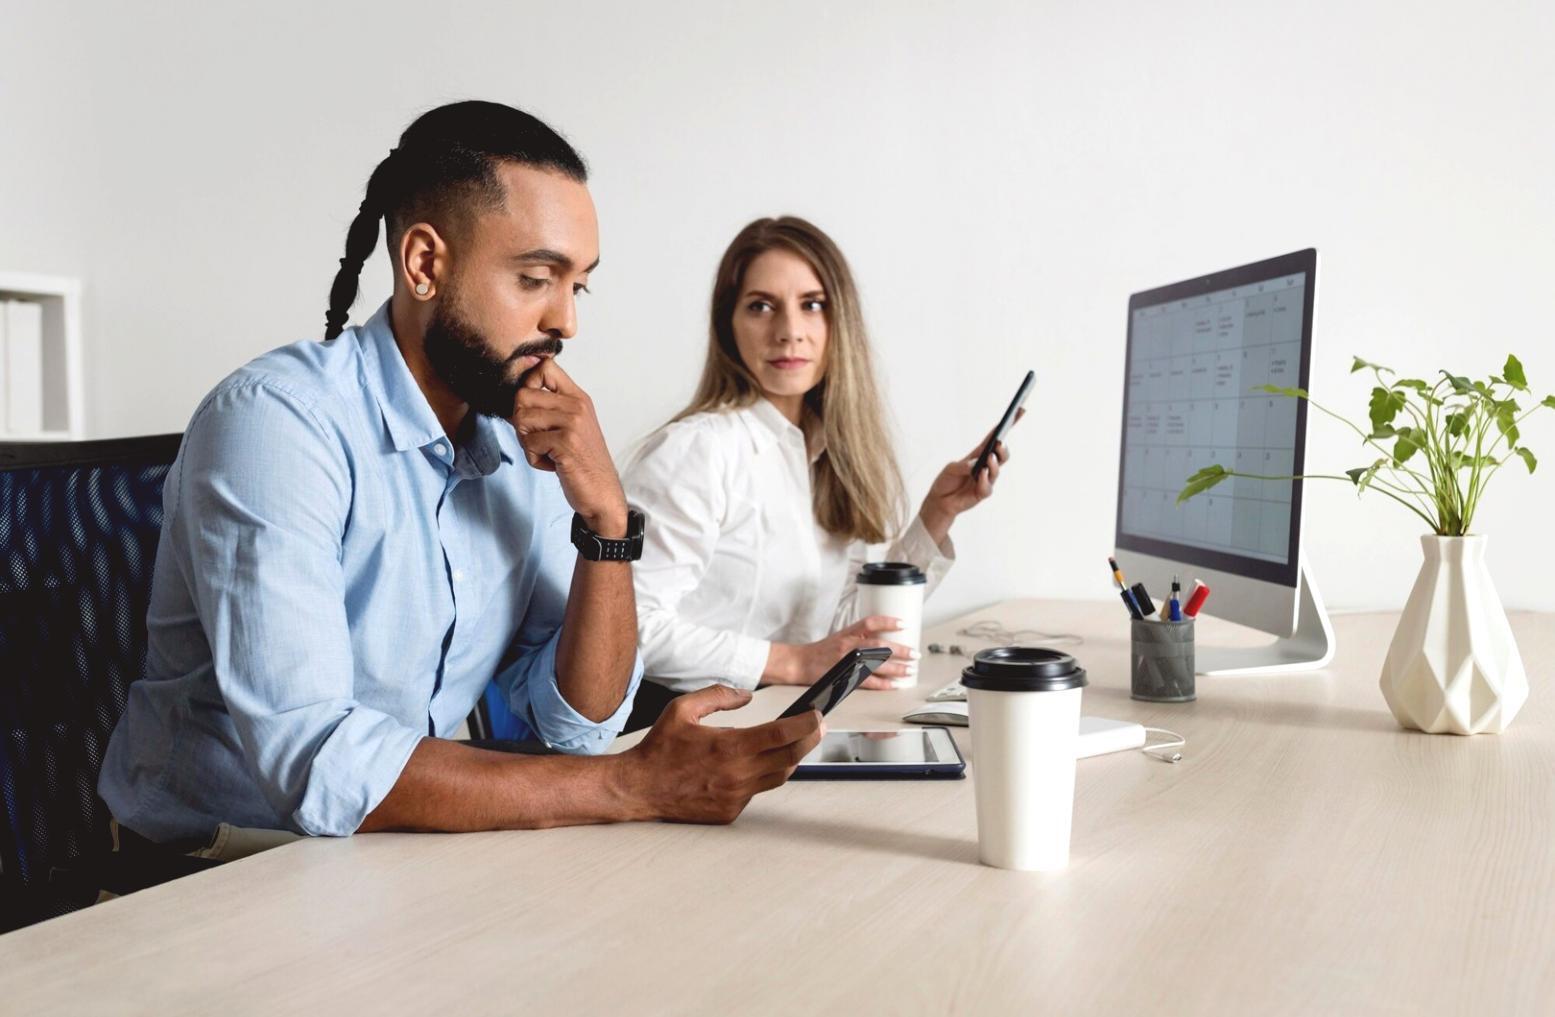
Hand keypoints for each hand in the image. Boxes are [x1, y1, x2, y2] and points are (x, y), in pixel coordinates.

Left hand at [511, 357, 627, 534]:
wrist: (602, 493)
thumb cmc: (582, 462)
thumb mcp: (572, 426)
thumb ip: (550, 407)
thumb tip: (515, 394)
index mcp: (578, 397)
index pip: (544, 367)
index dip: (527, 384)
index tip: (533, 408)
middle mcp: (577, 405)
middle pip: (522, 395)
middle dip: (521, 422)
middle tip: (539, 440)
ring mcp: (573, 423)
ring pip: (521, 419)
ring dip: (527, 442)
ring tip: (547, 452)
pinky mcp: (566, 443)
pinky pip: (529, 443)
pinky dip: (535, 459)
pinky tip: (553, 464)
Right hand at [622, 686, 824, 823]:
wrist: (639, 788)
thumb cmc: (660, 748)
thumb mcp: (682, 708)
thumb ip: (718, 695)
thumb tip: (746, 695)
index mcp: (729, 747)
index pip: (781, 735)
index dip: (805, 724)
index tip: (817, 715)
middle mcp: (737, 775)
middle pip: (790, 758)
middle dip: (810, 740)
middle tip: (818, 727)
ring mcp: (736, 796)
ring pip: (778, 777)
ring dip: (791, 758)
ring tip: (795, 742)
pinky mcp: (730, 811)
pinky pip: (757, 791)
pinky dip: (762, 776)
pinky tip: (756, 764)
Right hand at [768, 616, 918, 689]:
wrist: (799, 663)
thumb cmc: (821, 651)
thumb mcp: (840, 637)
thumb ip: (859, 637)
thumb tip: (884, 640)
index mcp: (848, 633)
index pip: (871, 622)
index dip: (888, 622)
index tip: (903, 624)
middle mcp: (848, 645)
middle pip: (878, 644)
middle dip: (899, 649)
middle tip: (915, 653)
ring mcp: (847, 661)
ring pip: (876, 663)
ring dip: (895, 667)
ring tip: (910, 670)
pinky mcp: (845, 676)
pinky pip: (868, 681)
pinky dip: (882, 683)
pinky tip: (893, 685)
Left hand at [919, 408, 1021, 544]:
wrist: (940, 501)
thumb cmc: (946, 481)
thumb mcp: (951, 468)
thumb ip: (963, 465)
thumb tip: (976, 464)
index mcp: (978, 454)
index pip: (994, 438)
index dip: (1006, 426)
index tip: (1017, 413)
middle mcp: (985, 466)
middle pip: (1001, 454)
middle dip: (1003, 448)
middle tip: (999, 443)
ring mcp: (986, 479)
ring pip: (997, 470)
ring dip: (994, 463)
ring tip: (989, 458)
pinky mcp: (982, 493)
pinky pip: (987, 486)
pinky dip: (984, 480)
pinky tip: (981, 474)